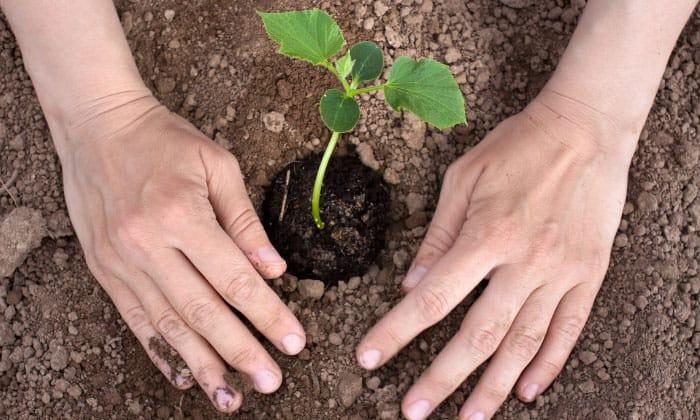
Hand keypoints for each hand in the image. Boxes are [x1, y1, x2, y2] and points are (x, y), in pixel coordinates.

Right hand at [58, 91, 304, 412]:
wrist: (98, 126)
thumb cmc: (165, 140)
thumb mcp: (217, 165)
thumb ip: (245, 220)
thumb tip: (274, 269)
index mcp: (181, 214)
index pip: (234, 278)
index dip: (266, 313)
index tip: (294, 342)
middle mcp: (148, 244)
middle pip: (202, 310)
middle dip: (240, 351)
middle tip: (271, 381)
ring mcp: (121, 261)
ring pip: (167, 324)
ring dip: (202, 365)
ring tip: (230, 397)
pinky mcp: (105, 269)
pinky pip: (134, 319)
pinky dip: (160, 351)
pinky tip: (183, 375)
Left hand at [357, 90, 636, 418]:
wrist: (586, 128)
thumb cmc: (517, 147)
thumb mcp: (463, 178)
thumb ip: (438, 235)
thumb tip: (413, 284)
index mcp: (487, 234)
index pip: (434, 298)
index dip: (397, 332)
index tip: (370, 357)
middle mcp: (525, 261)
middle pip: (478, 335)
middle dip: (442, 379)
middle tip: (414, 411)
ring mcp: (562, 272)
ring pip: (523, 344)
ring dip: (492, 387)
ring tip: (468, 419)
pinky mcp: (590, 275)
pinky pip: (568, 329)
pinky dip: (547, 364)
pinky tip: (526, 391)